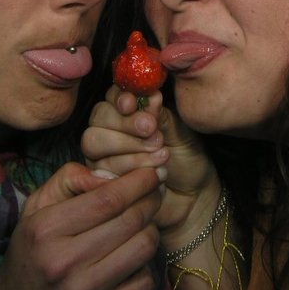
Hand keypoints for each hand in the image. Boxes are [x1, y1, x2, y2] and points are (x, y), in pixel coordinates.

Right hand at [0, 163, 162, 289]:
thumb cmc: (34, 249)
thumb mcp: (38, 206)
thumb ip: (71, 178)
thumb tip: (112, 175)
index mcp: (47, 230)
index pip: (108, 199)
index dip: (138, 182)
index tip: (152, 173)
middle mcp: (64, 263)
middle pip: (131, 221)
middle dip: (151, 199)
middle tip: (155, 191)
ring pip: (144, 247)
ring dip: (150, 229)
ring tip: (142, 223)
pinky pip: (144, 280)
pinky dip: (145, 263)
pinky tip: (132, 255)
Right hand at [82, 86, 220, 244]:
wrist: (192, 195)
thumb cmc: (186, 157)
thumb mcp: (179, 130)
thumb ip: (160, 114)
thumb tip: (150, 95)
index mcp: (128, 109)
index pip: (113, 94)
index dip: (119, 97)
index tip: (133, 104)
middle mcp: (110, 129)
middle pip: (99, 117)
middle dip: (125, 124)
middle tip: (152, 130)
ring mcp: (103, 155)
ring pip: (95, 144)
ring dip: (131, 149)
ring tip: (162, 154)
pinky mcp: (102, 180)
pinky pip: (101, 171)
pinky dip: (129, 170)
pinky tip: (155, 173)